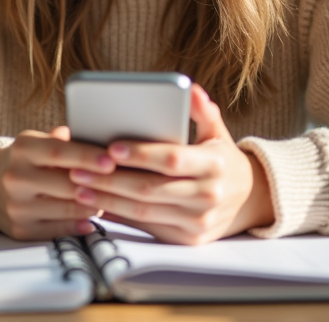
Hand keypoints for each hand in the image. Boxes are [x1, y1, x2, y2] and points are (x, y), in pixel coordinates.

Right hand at [0, 126, 112, 239]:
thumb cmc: (26, 160)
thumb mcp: (37, 141)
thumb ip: (63, 139)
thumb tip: (90, 133)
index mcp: (22, 149)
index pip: (58, 152)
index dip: (87, 156)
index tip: (111, 160)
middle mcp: (15, 178)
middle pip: (66, 184)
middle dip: (98, 185)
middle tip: (122, 183)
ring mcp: (16, 207)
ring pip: (66, 210)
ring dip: (92, 205)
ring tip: (109, 199)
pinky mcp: (20, 230)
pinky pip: (58, 230)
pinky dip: (79, 225)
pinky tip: (91, 218)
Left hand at [66, 84, 274, 244]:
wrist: (249, 200)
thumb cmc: (222, 159)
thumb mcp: (217, 132)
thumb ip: (201, 110)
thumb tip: (189, 88)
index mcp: (214, 164)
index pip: (172, 159)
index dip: (141, 154)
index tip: (111, 147)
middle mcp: (208, 195)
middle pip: (150, 189)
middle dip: (110, 179)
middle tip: (79, 168)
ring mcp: (197, 221)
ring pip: (143, 212)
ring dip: (107, 200)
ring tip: (79, 187)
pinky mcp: (187, 239)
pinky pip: (147, 227)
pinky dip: (119, 216)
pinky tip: (97, 205)